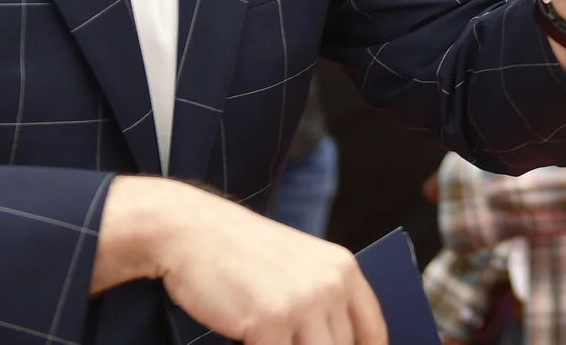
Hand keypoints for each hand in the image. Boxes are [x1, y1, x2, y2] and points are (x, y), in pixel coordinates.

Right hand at [94, 176, 385, 342]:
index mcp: (343, 269)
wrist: (192, 230)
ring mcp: (303, 303)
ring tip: (267, 341)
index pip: (373, 332)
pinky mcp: (271, 320)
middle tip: (287, 343)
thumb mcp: (295, 268)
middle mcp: (331, 284)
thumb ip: (319, 303)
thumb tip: (333, 341)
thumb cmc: (238, 254)